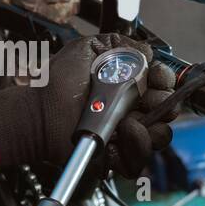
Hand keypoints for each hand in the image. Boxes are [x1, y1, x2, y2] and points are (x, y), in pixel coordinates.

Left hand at [0, 34, 177, 176]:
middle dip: (162, 103)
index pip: (162, 86)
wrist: (37, 110)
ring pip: (158, 137)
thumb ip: (119, 45)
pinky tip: (118, 133)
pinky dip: (133, 146)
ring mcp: (123, 136)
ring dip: (149, 126)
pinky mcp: (114, 158)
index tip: (156, 77)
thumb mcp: (89, 49)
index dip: (164, 81)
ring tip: (126, 118)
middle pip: (167, 113)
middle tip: (145, 97)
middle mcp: (130, 111)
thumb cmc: (56, 83)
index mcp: (128, 87)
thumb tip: (148, 52)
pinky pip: (137, 161)